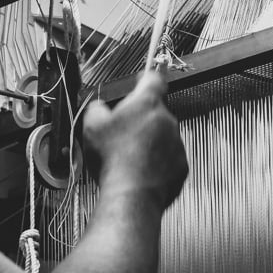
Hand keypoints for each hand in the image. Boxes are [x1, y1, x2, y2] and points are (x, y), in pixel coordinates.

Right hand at [80, 70, 187, 207]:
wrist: (131, 193)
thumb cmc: (113, 159)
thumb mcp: (91, 126)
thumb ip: (96, 109)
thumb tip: (99, 108)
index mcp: (147, 104)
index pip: (153, 79)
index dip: (146, 78)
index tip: (141, 82)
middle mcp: (167, 120)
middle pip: (157, 112)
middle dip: (142, 119)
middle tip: (123, 133)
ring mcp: (177, 143)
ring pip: (164, 137)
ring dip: (150, 143)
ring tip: (129, 157)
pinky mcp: (181, 165)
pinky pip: (169, 158)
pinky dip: (158, 163)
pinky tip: (140, 171)